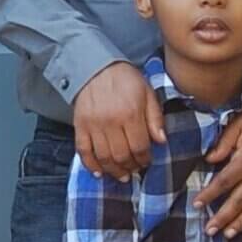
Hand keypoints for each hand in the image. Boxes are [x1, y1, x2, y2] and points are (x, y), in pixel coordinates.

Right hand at [72, 61, 165, 181]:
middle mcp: (110, 121)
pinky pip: (83, 151)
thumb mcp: (147, 92)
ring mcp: (93, 125)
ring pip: (104, 158)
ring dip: (114, 171)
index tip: (147, 160)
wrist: (95, 66)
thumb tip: (161, 141)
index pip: (139, 147)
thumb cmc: (124, 79)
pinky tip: (99, 172)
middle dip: (131, 167)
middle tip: (136, 168)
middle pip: (122, 156)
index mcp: (130, 113)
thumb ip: (155, 117)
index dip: (145, 159)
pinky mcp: (80, 125)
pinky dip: (90, 165)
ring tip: (122, 174)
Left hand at [195, 106, 241, 237]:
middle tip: (210, 230)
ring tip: (229, 234)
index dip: (210, 194)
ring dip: (241, 222)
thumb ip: (224, 143)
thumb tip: (208, 159)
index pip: (224, 182)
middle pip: (238, 201)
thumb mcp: (239, 124)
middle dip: (223, 217)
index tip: (197, 204)